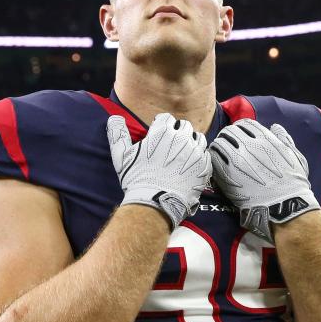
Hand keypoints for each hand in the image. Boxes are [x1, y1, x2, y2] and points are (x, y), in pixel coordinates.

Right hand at [107, 113, 211, 228]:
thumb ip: (117, 134)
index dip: (162, 126)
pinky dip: (199, 158)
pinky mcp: (204, 167)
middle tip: (171, 146)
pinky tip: (190, 167)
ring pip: (198, 138)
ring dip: (191, 143)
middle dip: (178, 133)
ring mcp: (195, 152)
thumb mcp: (121, 156)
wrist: (155, 203)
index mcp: (163, 132)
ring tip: (182, 155)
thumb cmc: (137, 180)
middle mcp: (182, 139)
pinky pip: (206, 155)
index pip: (167, 118)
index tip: (159, 135)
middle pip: (184, 126)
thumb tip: (114, 118)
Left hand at [209, 119, 319, 242]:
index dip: (241, 128)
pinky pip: (214, 160)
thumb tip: (275, 127)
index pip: (245, 124)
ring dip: (219, 147)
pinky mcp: (227, 175)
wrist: (284, 206)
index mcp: (265, 139)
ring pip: (219, 143)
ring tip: (221, 155)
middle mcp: (249, 146)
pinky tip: (218, 165)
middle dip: (228, 136)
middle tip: (228, 145)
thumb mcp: (295, 156)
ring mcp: (237, 160)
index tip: (240, 136)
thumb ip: (284, 139)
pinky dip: (214, 160)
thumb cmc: (293, 184)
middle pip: (229, 131)